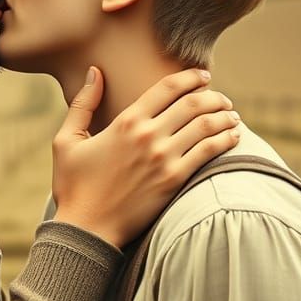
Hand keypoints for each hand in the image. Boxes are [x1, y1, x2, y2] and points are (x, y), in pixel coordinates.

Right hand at [51, 66, 239, 248]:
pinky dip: (226, 140)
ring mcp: (163, 158)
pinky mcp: (174, 180)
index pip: (167, 88)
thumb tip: (95, 72)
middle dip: (214, 96)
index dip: (190, 77)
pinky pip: (209, 152)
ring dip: (224, 116)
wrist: (86, 228)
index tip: (203, 76)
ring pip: (206, 125)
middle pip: (193, 103)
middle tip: (222, 98)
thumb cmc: (73, 186)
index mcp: (125, 122)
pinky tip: (234, 137)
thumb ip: (82, 103)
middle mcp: (147, 136)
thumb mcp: (66, 140)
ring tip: (232, 116)